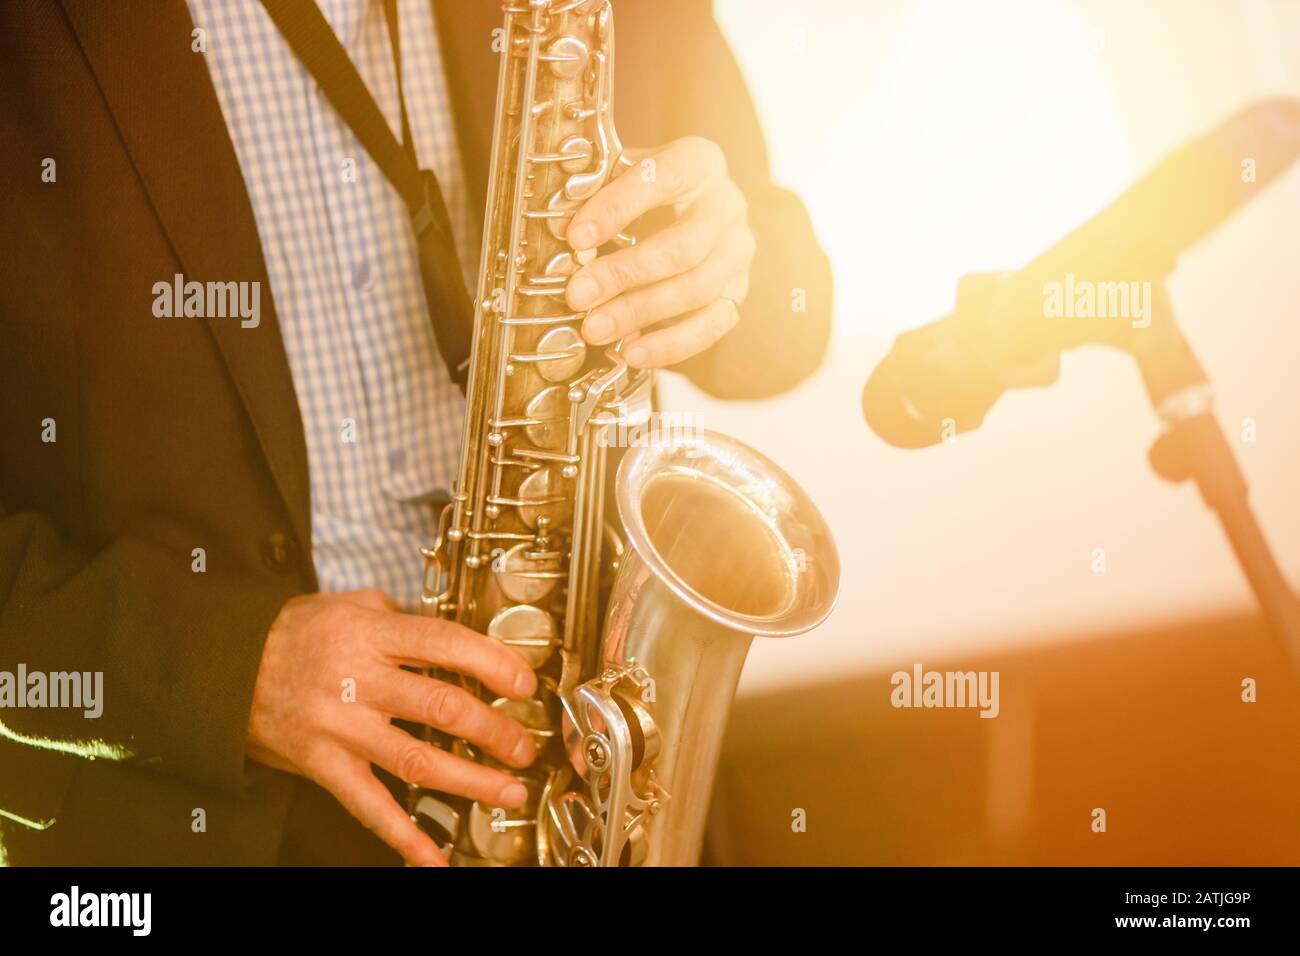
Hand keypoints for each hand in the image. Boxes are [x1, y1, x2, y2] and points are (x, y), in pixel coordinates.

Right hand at [246, 589, 537, 866]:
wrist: (221, 665)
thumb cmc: (292, 633)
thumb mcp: (347, 604)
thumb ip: (400, 617)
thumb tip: (451, 635)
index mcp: (370, 635)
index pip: (445, 644)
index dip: (492, 663)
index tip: (523, 683)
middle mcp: (358, 681)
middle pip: (441, 708)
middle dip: (494, 731)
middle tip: (524, 746)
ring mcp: (340, 727)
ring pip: (416, 759)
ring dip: (470, 780)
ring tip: (508, 791)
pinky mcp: (322, 764)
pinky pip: (368, 805)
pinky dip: (403, 836)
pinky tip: (433, 856)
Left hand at [565, 136, 754, 368]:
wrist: (697, 209)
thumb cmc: (653, 190)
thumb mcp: (625, 173)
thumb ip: (597, 190)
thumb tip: (560, 224)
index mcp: (698, 164)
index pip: (661, 179)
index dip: (616, 208)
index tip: (576, 235)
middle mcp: (726, 208)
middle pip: (683, 247)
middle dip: (625, 274)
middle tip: (579, 295)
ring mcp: (736, 254)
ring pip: (696, 290)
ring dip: (640, 314)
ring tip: (596, 328)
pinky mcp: (736, 293)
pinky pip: (711, 325)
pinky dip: (671, 344)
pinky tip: (634, 351)